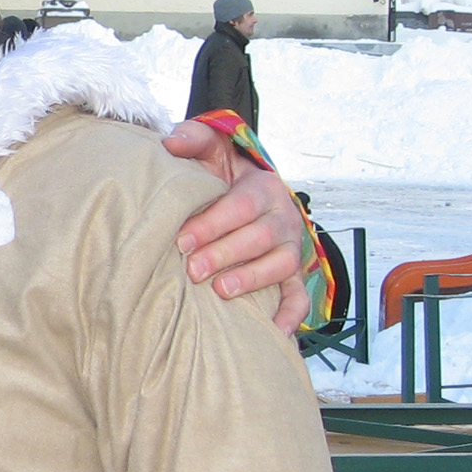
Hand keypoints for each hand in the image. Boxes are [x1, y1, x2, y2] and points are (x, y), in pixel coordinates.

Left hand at [161, 119, 310, 332]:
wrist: (249, 191)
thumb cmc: (222, 176)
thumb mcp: (213, 150)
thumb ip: (194, 139)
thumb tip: (172, 141)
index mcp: (262, 188)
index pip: (241, 207)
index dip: (213, 223)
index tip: (182, 240)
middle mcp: (283, 218)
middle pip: (259, 238)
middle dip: (226, 254)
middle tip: (193, 269)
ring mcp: (291, 248)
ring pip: (281, 266)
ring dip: (253, 280)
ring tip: (221, 292)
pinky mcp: (294, 275)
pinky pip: (299, 297)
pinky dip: (290, 316)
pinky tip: (273, 333)